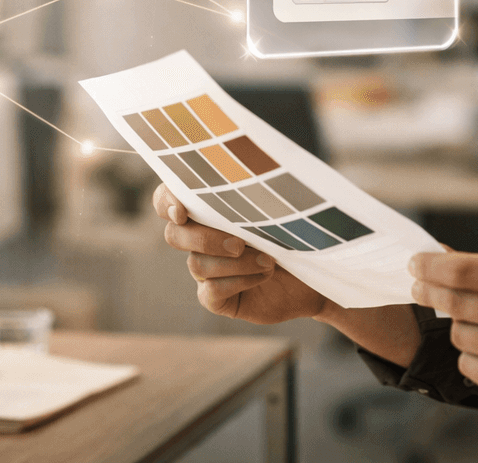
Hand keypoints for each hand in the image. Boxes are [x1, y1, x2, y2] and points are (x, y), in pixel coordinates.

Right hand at [152, 184, 326, 324]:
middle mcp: (198, 240)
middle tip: (240, 243)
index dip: (166, 202)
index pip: (165, 201)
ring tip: (269, 260)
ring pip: (197, 264)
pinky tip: (263, 275)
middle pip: (174, 235)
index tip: (181, 211)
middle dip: (205, 238)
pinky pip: (210, 292)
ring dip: (236, 263)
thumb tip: (240, 177)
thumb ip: (249, 195)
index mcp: (206, 211)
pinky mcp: (216, 298)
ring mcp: (205, 271)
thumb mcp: (273, 209)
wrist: (312, 272)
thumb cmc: (292, 232)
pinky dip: (238, 282)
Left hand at [409, 250, 477, 410]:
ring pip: (457, 333)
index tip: (414, 263)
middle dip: (429, 292)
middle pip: (453, 302)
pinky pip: (467, 364)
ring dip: (462, 325)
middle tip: (419, 287)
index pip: (462, 270)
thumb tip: (442, 257)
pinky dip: (473, 354)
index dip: (430, 266)